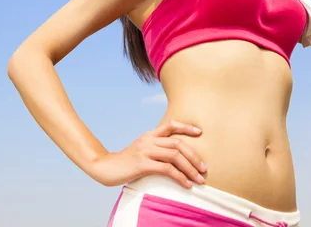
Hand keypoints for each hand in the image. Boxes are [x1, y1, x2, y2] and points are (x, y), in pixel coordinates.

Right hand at [91, 120, 206, 188]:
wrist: (105, 168)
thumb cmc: (125, 163)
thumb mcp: (141, 151)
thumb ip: (155, 149)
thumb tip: (175, 157)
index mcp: (149, 135)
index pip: (171, 125)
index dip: (186, 127)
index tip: (200, 133)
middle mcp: (148, 140)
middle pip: (178, 143)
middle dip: (194, 156)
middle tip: (204, 168)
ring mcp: (145, 151)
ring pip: (175, 156)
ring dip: (190, 168)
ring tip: (199, 179)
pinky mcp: (142, 164)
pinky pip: (167, 169)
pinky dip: (180, 177)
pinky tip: (186, 184)